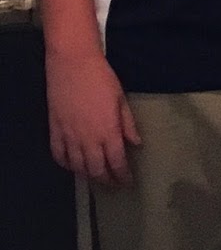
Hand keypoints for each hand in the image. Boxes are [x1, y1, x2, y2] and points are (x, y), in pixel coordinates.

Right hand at [45, 47, 139, 183]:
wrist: (73, 65)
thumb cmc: (102, 79)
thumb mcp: (121, 99)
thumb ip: (128, 124)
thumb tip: (136, 143)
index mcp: (108, 131)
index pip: (116, 161)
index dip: (122, 175)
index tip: (128, 182)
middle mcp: (87, 140)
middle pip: (96, 169)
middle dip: (107, 180)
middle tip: (114, 184)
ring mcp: (69, 137)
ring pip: (77, 167)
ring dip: (88, 175)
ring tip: (97, 177)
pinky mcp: (54, 132)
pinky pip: (59, 156)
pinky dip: (67, 165)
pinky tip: (74, 166)